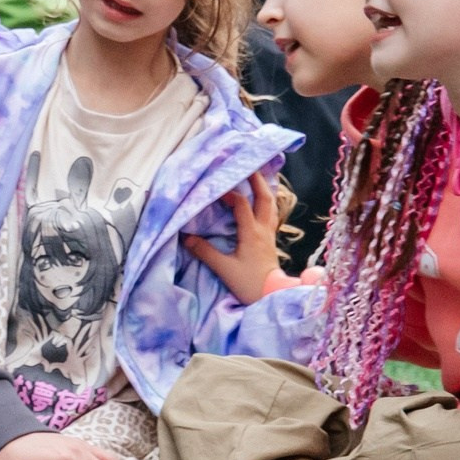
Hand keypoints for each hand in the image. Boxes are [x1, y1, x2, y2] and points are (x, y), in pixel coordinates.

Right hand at [180, 171, 280, 303]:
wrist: (273, 296)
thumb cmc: (250, 284)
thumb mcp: (224, 269)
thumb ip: (204, 252)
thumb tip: (185, 237)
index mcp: (252, 233)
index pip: (241, 204)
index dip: (229, 193)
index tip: (216, 187)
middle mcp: (263, 229)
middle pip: (264, 197)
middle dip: (256, 179)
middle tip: (247, 163)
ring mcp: (269, 234)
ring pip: (270, 204)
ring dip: (263, 188)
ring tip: (255, 176)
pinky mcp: (270, 240)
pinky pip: (270, 213)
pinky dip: (264, 202)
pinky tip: (259, 199)